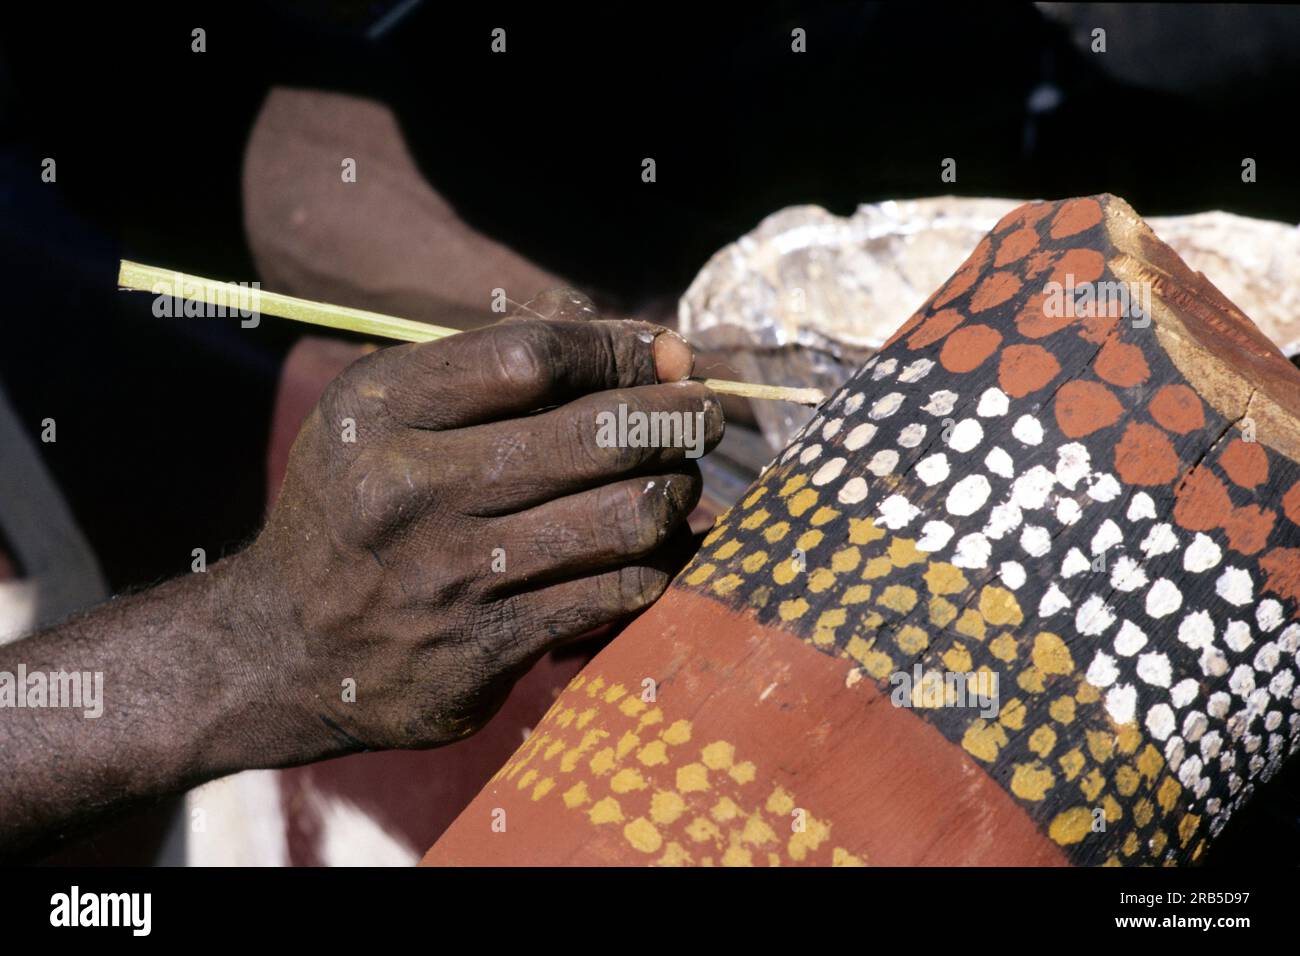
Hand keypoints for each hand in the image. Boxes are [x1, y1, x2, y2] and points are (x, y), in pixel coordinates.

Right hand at [238, 291, 722, 755]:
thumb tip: (650, 346)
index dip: (621, 350)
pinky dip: (657, 566)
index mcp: (379, 409)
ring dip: (675, 493)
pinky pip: (614, 594)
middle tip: (700, 415)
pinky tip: (655, 551)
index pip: (536, 356)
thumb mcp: (382, 414)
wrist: (281, 646)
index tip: (664, 355)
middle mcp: (408, 488)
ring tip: (676, 484)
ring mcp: (449, 575)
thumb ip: (493, 371)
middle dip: (675, 416)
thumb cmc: (357, 506)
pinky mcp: (483, 650)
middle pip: (597, 434)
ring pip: (624, 517)